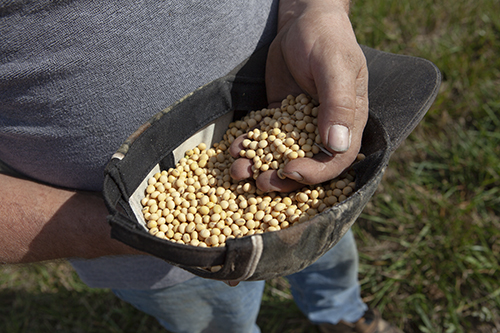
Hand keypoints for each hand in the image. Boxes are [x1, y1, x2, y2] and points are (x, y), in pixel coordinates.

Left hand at [230, 0, 368, 191]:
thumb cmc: (326, 39)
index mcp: (348, 122)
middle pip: (307, 165)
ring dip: (261, 167)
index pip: (336, 160)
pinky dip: (250, 146)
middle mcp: (326, 129)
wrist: (302, 22)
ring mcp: (301, 125)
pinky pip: (264, 138)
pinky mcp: (279, 117)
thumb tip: (336, 146)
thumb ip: (338, 105)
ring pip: (282, 156)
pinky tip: (234, 148)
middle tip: (259, 183)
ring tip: (238, 170)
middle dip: (282, 179)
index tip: (290, 172)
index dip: (315, 173)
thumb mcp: (334, 67)